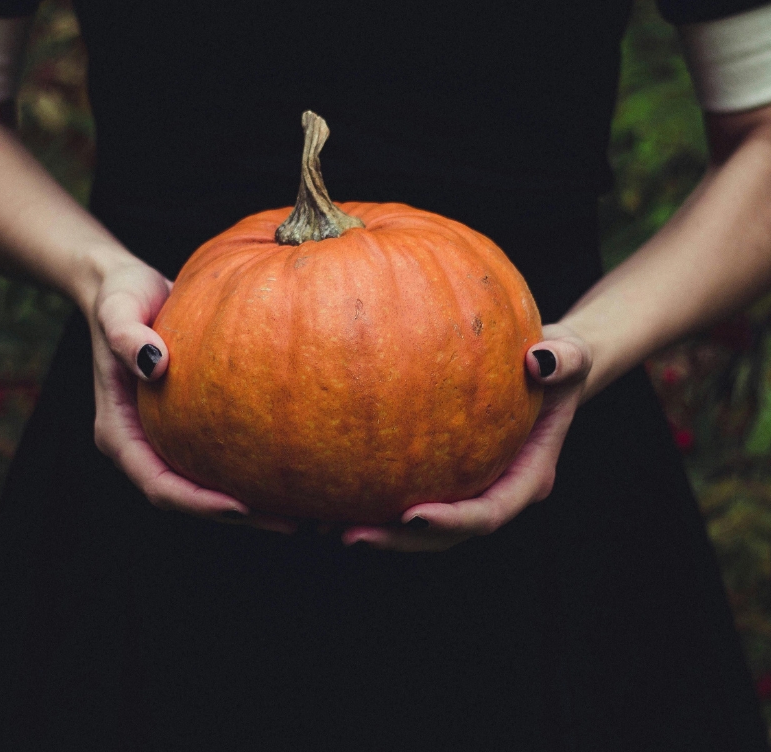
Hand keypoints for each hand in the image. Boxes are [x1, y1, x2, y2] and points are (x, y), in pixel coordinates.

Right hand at [87, 257, 295, 533]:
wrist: (128, 288)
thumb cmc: (120, 297)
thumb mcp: (118, 309)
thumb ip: (126, 335)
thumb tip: (154, 364)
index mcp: (120, 432)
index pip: (158, 484)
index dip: (198, 502)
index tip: (241, 507)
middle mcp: (144, 443)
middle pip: (189, 497)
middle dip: (238, 515)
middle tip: (292, 522)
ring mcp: (167, 436)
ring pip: (208, 483)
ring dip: (252, 502)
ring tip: (305, 508)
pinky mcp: (191, 423)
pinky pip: (222, 455)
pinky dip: (252, 467)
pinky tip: (294, 465)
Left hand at [341, 324, 591, 551]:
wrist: (543, 368)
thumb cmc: (557, 362)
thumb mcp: (573, 354)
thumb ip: (565, 359)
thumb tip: (540, 361)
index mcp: (526, 477)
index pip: (489, 513)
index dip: (453, 523)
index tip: (412, 516)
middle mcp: (493, 491)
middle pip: (445, 535)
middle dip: (400, 541)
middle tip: (350, 536)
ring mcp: (466, 486)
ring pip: (419, 525)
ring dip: (376, 529)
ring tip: (323, 525)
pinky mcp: (441, 473)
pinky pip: (404, 490)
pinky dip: (370, 496)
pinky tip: (328, 490)